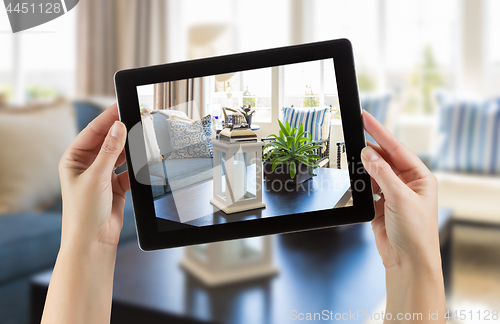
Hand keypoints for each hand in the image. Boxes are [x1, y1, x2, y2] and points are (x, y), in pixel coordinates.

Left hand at [59, 103, 129, 247]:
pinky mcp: (116, 186)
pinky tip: (144, 159)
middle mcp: (87, 165)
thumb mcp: (96, 177)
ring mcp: (102, 175)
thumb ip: (110, 151)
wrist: (93, 241)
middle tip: (137, 116)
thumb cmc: (83, 212)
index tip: (121, 105)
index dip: (107, 118)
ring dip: (131, 148)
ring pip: (120, 154)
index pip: (92, 132)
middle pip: (107, 141)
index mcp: (73, 159)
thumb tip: (118, 127)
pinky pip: (129, 170)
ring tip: (143, 135)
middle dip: (122, 131)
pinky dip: (136, 166)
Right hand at [361, 110, 439, 269]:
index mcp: (421, 177)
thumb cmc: (415, 233)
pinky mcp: (379, 204)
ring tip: (352, 158)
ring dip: (363, 167)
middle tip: (353, 135)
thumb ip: (382, 174)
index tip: (366, 118)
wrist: (406, 261)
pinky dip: (360, 182)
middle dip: (369, 149)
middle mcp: (407, 183)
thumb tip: (368, 154)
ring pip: (374, 171)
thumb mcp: (400, 198)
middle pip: (384, 158)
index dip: (380, 132)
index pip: (397, 148)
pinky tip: (355, 177)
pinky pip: (367, 186)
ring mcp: (392, 193)